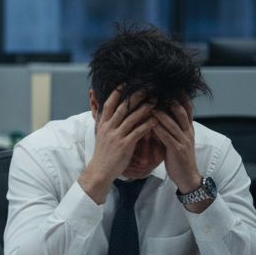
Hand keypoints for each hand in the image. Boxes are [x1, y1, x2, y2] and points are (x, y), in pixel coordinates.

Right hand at [80, 88, 155, 203]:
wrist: (100, 171)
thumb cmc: (103, 154)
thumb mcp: (102, 136)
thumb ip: (107, 124)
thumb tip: (111, 114)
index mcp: (103, 124)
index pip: (109, 104)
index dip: (117, 92)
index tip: (126, 83)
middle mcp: (108, 127)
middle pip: (122, 107)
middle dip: (135, 96)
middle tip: (146, 87)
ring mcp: (116, 136)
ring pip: (132, 117)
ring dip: (144, 108)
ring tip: (155, 101)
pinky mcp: (125, 145)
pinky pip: (138, 132)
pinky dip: (147, 125)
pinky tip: (156, 120)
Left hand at [150, 99, 200, 194]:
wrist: (188, 177)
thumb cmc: (178, 157)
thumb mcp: (177, 139)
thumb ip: (171, 127)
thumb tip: (159, 115)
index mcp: (188, 128)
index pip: (187, 108)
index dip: (180, 97)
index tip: (170, 86)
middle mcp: (188, 132)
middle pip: (182, 112)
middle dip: (171, 100)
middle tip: (159, 90)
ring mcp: (184, 141)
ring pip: (174, 123)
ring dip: (162, 113)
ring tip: (151, 104)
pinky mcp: (178, 150)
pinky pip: (168, 137)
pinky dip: (160, 130)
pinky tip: (151, 124)